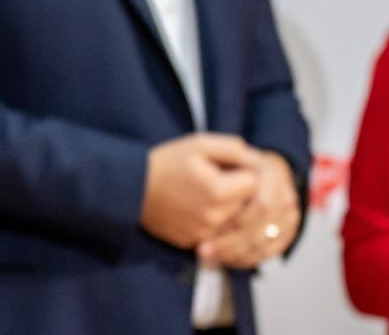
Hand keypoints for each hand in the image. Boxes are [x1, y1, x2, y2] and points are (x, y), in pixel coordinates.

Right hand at [139, 133, 260, 249]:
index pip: (253, 183)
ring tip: (204, 193)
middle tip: (215, 178)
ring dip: (226, 208)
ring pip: (232, 221)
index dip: (242, 171)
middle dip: (237, 191)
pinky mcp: (192, 243)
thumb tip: (257, 159)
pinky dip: (210, 222)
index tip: (226, 166)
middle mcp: (214, 218)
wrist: (131, 188)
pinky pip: (215, 233)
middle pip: (245, 204)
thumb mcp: (199, 144)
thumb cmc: (166, 162)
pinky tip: (193, 207)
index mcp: (218, 191)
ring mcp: (203, 234)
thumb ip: (233, 148)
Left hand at [198, 149, 301, 268]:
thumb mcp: (227, 156)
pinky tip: (225, 259)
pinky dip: (247, 259)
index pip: (262, 204)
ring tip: (209, 255)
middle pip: (263, 229)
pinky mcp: (288, 232)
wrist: (263, 169)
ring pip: (266, 244)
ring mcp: (290, 216)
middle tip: (203, 249)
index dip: (238, 219)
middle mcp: (286, 197)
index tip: (211, 226)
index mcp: (273, 175)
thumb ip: (226, 166)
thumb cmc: (236, 163)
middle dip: (231, 243)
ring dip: (236, 254)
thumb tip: (219, 187)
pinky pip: (269, 252)